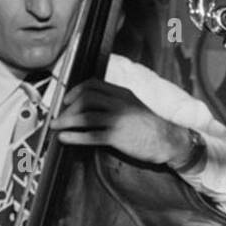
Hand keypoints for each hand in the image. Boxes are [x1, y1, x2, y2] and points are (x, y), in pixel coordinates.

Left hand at [51, 77, 190, 165]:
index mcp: (122, 93)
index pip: (93, 84)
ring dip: (66, 121)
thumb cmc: (151, 126)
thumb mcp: (134, 106)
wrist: (169, 140)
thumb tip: (93, 106)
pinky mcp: (118, 136)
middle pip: (86, 98)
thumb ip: (116, 103)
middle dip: (68, 107)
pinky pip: (91, 135)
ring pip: (85, 116)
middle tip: (59, 116)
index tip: (67, 99)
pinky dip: (74, 137)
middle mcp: (119, 103)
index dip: (76, 90)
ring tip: (56, 127)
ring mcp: (118, 119)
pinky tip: (65, 139)